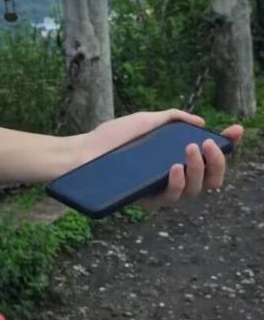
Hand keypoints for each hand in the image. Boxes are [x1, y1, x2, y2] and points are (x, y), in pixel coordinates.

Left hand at [71, 109, 242, 211]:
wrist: (81, 153)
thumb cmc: (111, 139)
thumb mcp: (144, 121)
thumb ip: (172, 118)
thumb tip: (200, 121)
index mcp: (176, 160)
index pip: (209, 159)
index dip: (227, 147)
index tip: (237, 130)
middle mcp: (172, 179)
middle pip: (210, 180)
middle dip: (217, 162)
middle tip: (210, 144)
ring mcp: (160, 192)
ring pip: (194, 191)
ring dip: (198, 170)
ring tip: (192, 149)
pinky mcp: (146, 202)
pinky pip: (170, 199)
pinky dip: (176, 183)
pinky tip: (174, 167)